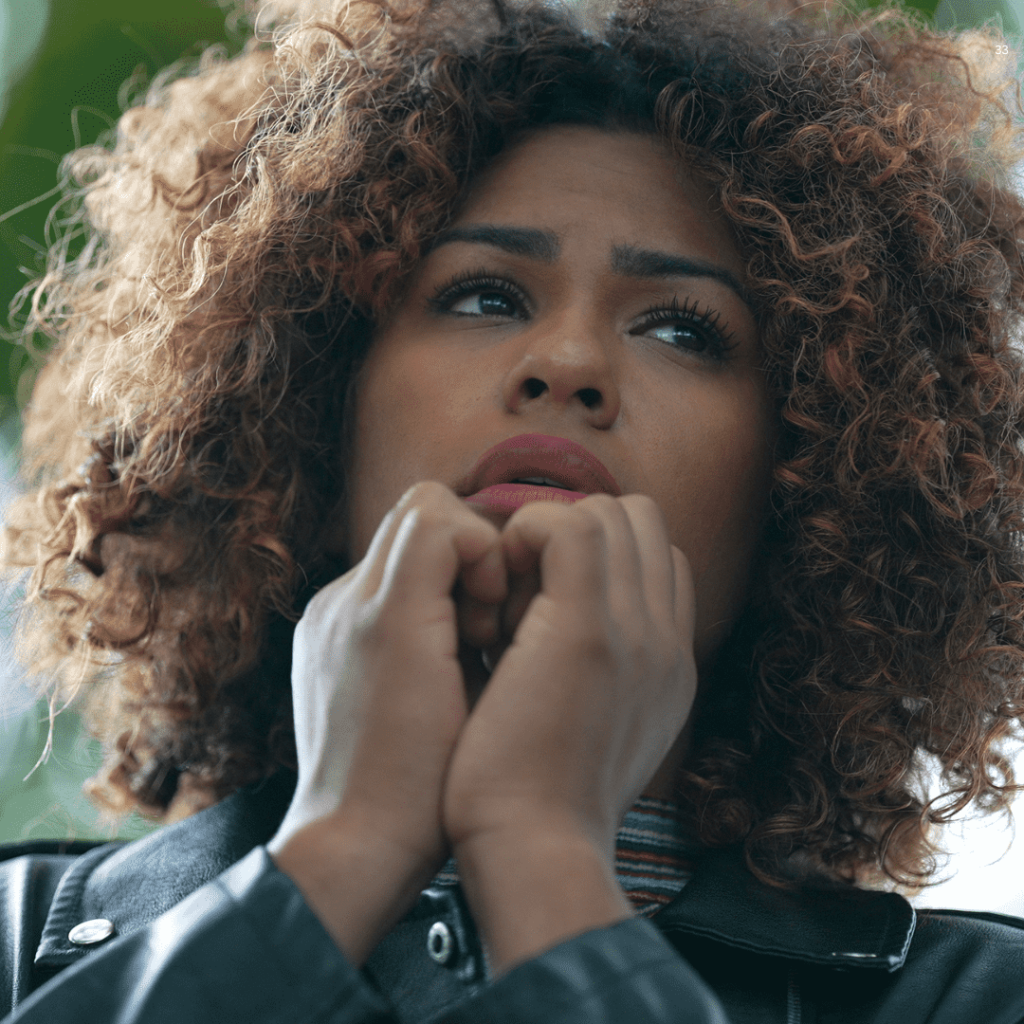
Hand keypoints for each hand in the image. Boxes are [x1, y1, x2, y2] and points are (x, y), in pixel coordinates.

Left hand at [269, 481, 507, 881]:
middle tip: (481, 631)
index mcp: (376, 606)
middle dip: (465, 565)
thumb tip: (473, 541)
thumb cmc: (420, 779)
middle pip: (419, 526)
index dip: (480, 545)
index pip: (433, 508)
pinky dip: (417, 615)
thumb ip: (452, 578)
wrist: (359, 847)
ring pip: (405, 563)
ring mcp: (329, 626)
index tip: (491, 612)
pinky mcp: (327, 648)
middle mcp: (340, 603)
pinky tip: (435, 670)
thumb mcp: (457, 676)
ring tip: (463, 653)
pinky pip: (383, 598)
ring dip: (445, 590)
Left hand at [443, 493, 697, 856]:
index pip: (656, 559)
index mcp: (669, 661)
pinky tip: (496, 592)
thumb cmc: (538, 796)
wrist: (533, 850)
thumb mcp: (594, 732)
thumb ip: (606, 678)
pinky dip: (525, 535)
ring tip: (509, 599)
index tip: (538, 597)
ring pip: (611, 512)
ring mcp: (637, 629)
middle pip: (640, 521)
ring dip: (547, 535)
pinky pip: (569, 526)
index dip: (595, 557)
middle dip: (573, 533)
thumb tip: (566, 635)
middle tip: (521, 592)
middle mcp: (667, 638)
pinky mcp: (590, 628)